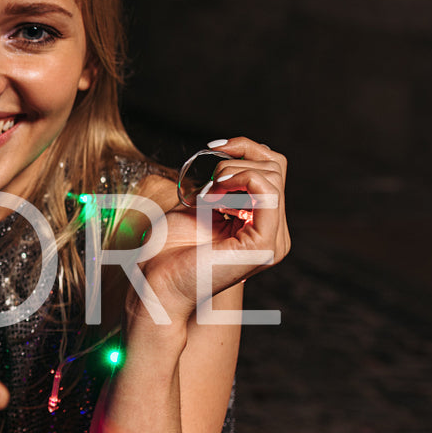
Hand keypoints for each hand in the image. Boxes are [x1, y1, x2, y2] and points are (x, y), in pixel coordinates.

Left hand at [139, 138, 290, 320]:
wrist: (154, 285)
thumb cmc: (167, 250)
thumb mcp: (197, 206)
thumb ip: (222, 185)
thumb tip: (233, 156)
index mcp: (259, 222)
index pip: (273, 168)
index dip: (245, 148)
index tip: (213, 148)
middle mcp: (272, 232)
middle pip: (277, 167)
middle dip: (238, 160)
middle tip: (208, 184)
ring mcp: (272, 240)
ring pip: (273, 175)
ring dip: (232, 173)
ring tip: (208, 197)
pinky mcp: (263, 245)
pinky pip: (268, 193)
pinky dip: (239, 181)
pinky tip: (214, 200)